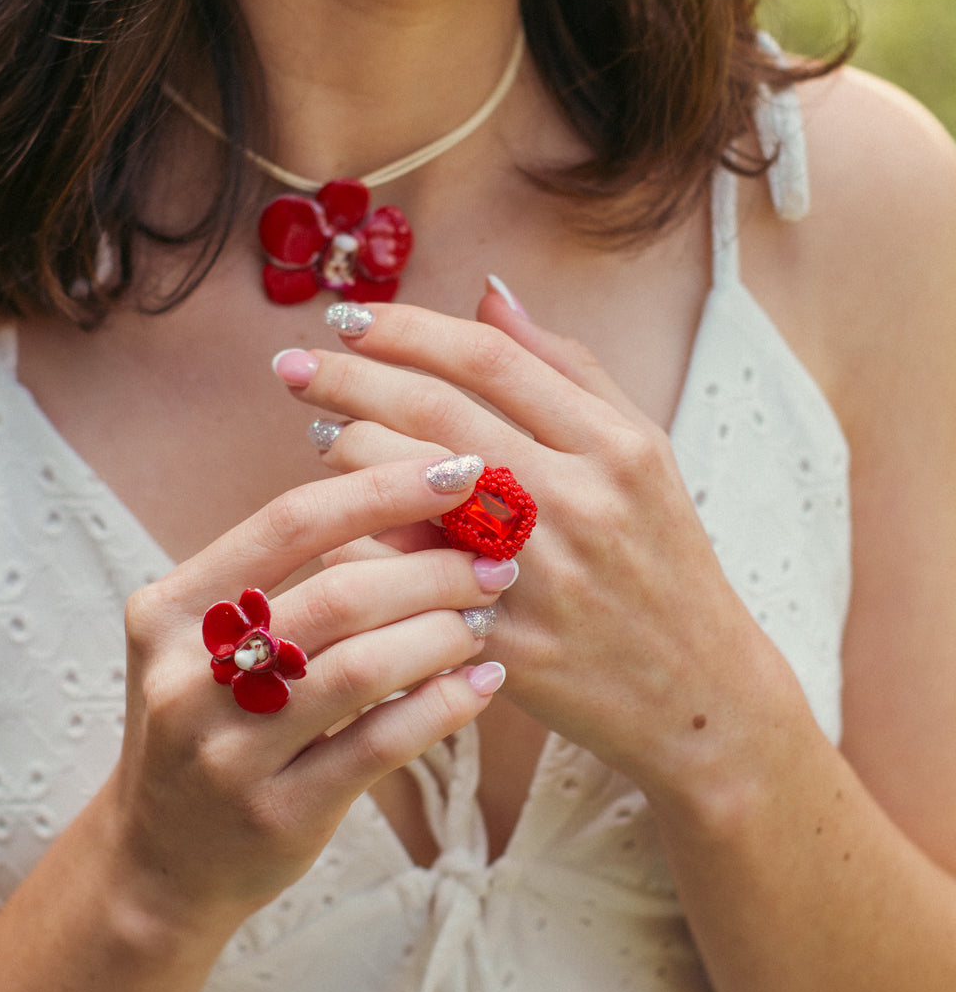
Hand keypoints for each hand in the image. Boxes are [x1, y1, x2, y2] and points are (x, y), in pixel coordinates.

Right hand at [105, 455, 508, 942]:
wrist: (159, 862)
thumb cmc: (210, 724)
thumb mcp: (211, 644)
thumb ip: (289, 581)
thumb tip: (417, 505)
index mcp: (169, 610)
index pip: (289, 523)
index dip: (382, 488)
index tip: (460, 470)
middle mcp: (188, 677)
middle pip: (337, 595)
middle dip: (433, 568)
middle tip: (494, 560)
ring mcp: (230, 753)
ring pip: (363, 668)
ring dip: (444, 632)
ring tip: (488, 617)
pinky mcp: (279, 814)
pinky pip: (381, 744)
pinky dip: (444, 705)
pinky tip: (482, 684)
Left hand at [275, 291, 799, 799]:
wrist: (699, 695)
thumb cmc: (664, 561)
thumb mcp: (644, 454)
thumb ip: (568, 370)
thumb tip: (487, 295)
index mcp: (616, 445)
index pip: (486, 360)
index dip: (405, 329)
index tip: (347, 318)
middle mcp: (580, 501)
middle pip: (436, 413)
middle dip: (346, 379)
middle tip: (292, 364)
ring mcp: (540, 576)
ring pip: (410, 490)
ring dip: (347, 452)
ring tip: (319, 434)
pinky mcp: (505, 640)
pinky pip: (405, 577)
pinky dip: (362, 542)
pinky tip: (338, 522)